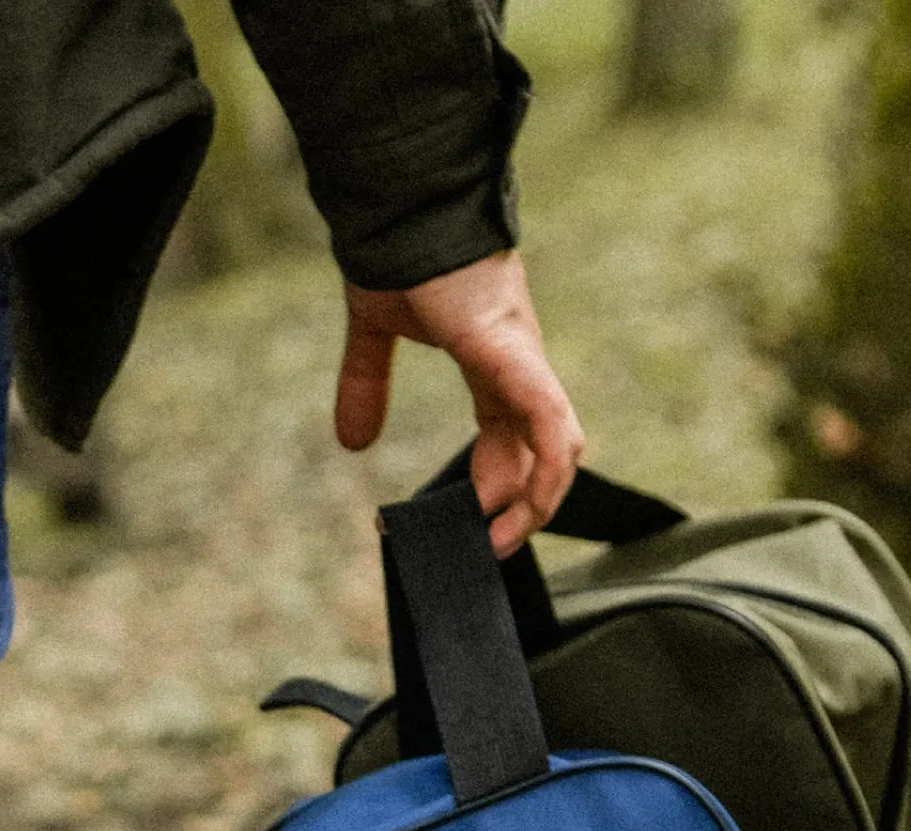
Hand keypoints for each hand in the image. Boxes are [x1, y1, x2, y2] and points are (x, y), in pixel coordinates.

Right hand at [335, 250, 582, 553]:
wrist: (404, 204)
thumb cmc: (396, 250)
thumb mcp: (374, 331)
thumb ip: (365, 383)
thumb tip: (352, 443)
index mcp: (494, 359)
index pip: (511, 433)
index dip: (494, 482)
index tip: (464, 521)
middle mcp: (518, 364)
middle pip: (542, 449)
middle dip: (521, 505)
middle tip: (488, 547)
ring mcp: (523, 359)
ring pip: (558, 443)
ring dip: (537, 500)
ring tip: (500, 539)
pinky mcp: (514, 355)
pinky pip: (546, 421)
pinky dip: (542, 469)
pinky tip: (522, 504)